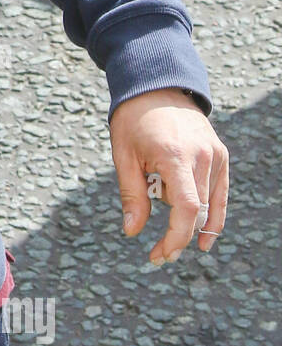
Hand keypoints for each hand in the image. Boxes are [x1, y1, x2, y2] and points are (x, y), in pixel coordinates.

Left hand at [109, 88, 229, 262]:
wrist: (157, 88)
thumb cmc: (133, 122)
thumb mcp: (123, 157)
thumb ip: (131, 195)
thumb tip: (132, 231)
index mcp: (175, 155)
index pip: (187, 206)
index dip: (177, 236)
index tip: (162, 254)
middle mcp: (202, 155)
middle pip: (197, 210)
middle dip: (178, 236)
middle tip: (157, 257)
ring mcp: (215, 154)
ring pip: (208, 203)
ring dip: (189, 222)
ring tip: (165, 227)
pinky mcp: (220, 155)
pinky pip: (220, 193)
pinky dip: (213, 216)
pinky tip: (206, 239)